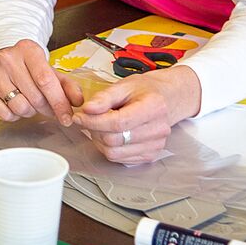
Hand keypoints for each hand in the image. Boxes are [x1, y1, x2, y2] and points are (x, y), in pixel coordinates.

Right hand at [0, 40, 83, 125]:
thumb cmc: (27, 68)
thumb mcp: (50, 70)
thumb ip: (67, 85)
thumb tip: (78, 101)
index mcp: (28, 49)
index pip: (46, 80)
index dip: (59, 102)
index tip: (67, 118)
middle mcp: (8, 58)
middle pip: (35, 96)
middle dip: (46, 109)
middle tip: (47, 108)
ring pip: (19, 107)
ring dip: (28, 111)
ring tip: (27, 101)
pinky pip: (4, 114)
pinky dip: (12, 115)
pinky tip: (12, 103)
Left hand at [72, 65, 201, 163]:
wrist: (166, 99)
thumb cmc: (145, 90)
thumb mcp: (124, 85)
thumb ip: (105, 97)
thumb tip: (88, 109)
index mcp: (154, 107)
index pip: (118, 122)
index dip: (94, 121)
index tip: (79, 116)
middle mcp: (159, 129)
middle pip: (115, 139)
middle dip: (94, 130)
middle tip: (88, 119)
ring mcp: (156, 145)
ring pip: (115, 153)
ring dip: (100, 141)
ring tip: (99, 127)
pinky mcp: (151, 155)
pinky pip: (120, 159)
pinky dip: (109, 149)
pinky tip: (110, 135)